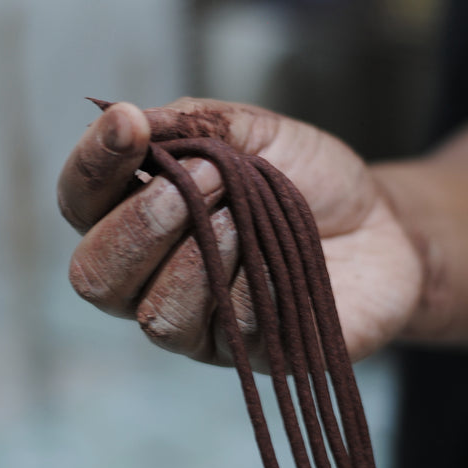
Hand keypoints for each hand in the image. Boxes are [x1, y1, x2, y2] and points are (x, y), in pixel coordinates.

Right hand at [58, 98, 422, 370]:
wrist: (383, 226)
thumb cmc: (313, 180)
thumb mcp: (256, 132)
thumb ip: (192, 123)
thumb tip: (124, 114)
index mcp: (149, 217)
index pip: (84, 202)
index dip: (92, 165)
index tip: (125, 123)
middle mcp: (159, 277)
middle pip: (96, 275)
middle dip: (141, 223)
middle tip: (199, 180)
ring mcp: (201, 323)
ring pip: (157, 312)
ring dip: (202, 251)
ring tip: (247, 213)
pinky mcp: (248, 353)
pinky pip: (228, 325)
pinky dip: (250, 281)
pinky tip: (278, 256)